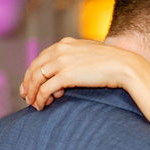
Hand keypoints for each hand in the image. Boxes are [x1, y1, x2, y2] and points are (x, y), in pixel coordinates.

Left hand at [19, 37, 138, 110]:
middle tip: (26, 97)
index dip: (33, 72)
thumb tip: (72, 70)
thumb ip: (77, 57)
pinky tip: (42, 106)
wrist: (123, 66)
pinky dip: (40, 99)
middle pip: (34, 68)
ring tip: (33, 104)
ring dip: (32, 93)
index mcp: (65, 44)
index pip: (41, 58)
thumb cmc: (112, 63)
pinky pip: (45, 89)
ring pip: (36, 79)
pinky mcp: (65, 76)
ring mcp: (62, 62)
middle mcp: (60, 50)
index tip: (30, 84)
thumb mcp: (90, 54)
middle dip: (28, 84)